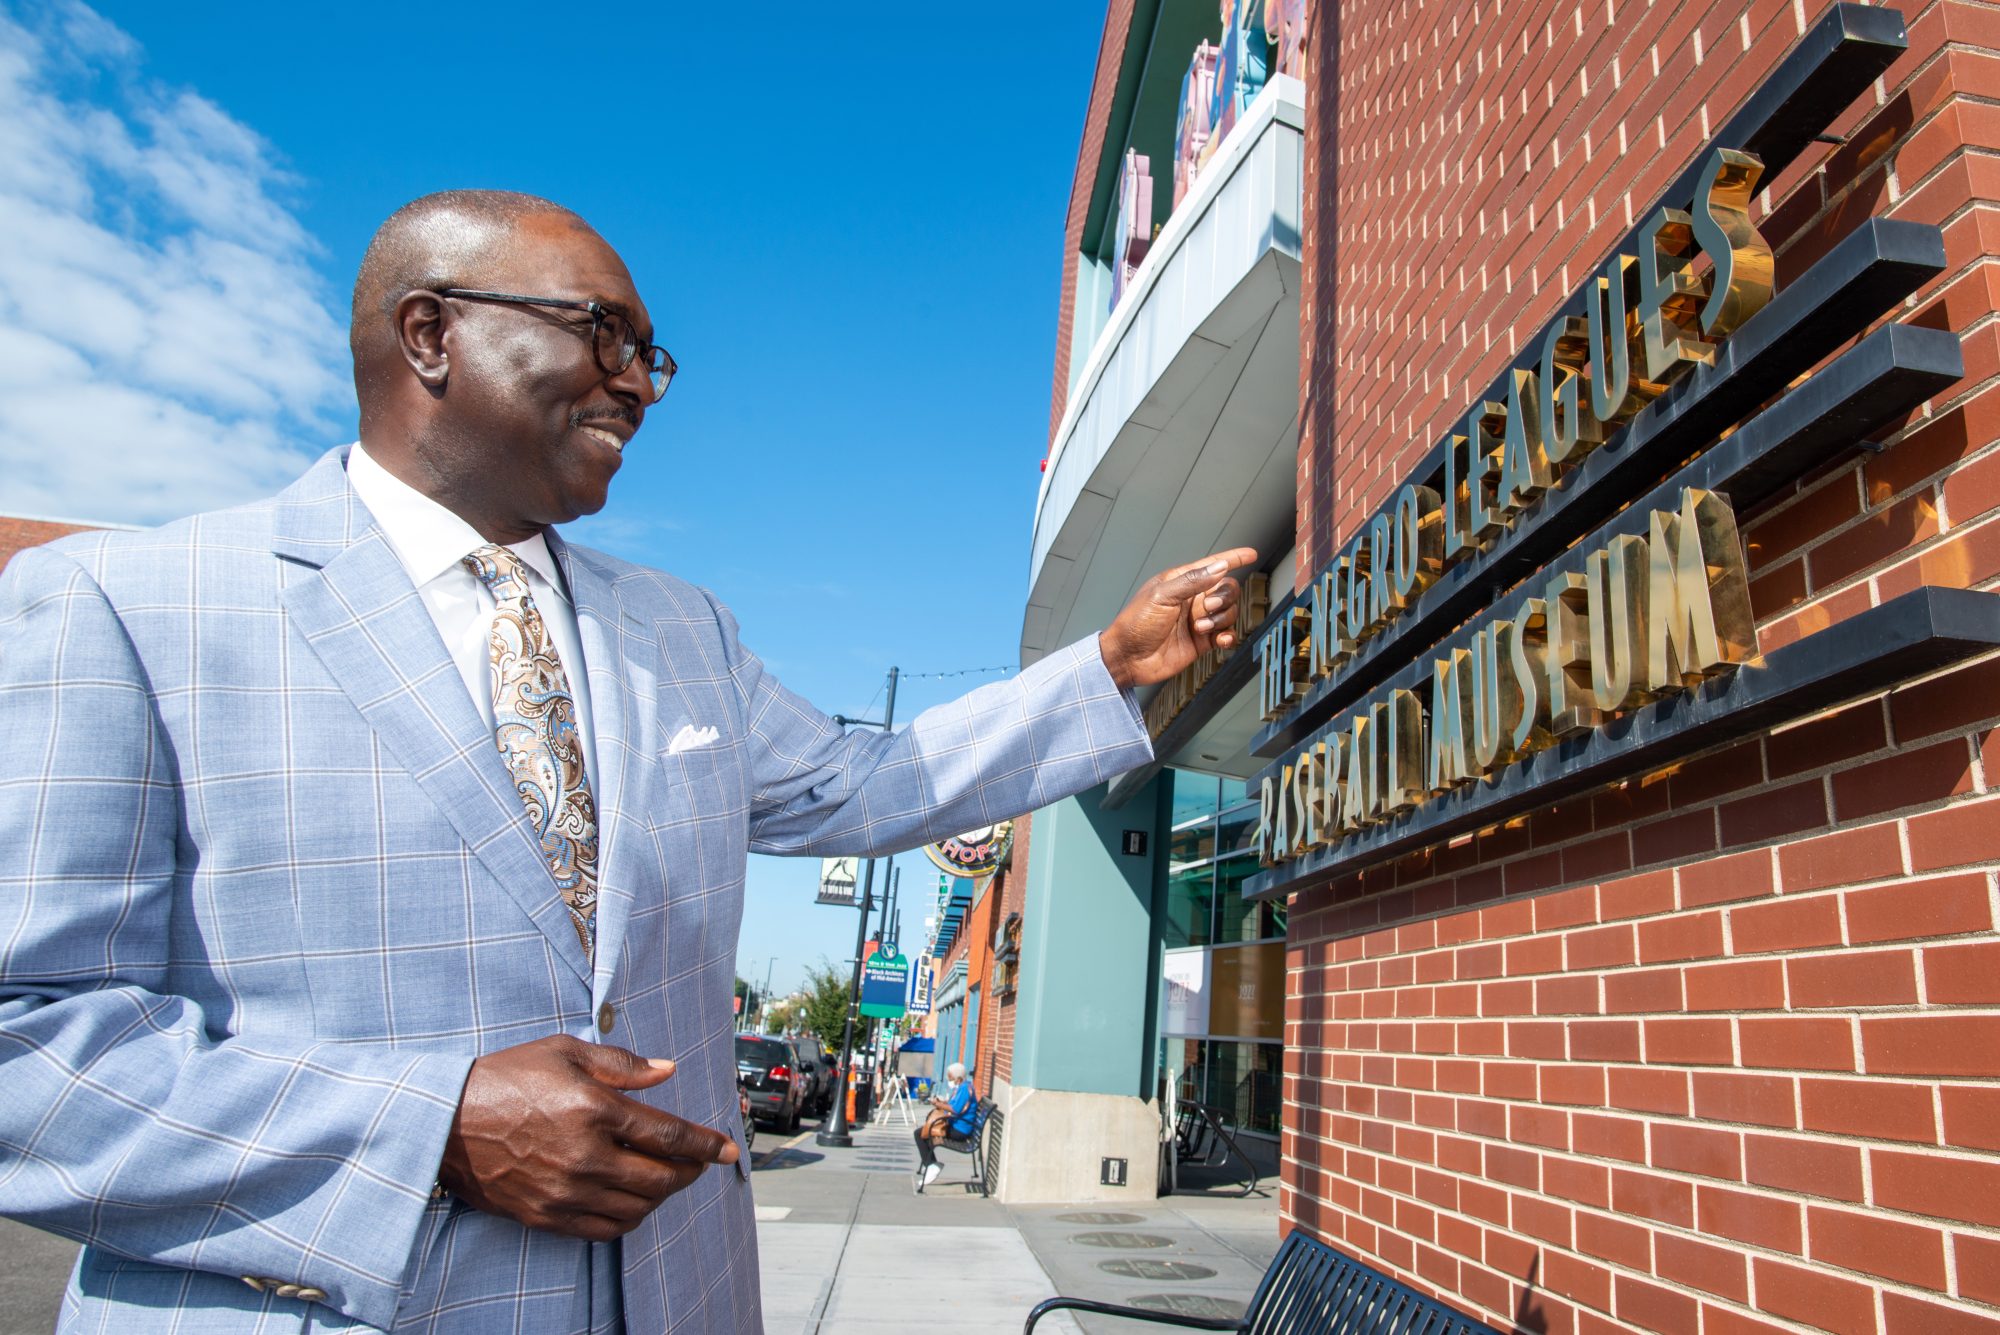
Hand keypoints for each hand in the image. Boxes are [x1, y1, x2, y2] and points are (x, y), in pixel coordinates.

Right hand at [438, 1035, 738, 1241]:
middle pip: (659, 1178)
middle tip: (697, 1163)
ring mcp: (565, 1191)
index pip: (668, 1134)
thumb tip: (667, 1070)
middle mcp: (585, 1156)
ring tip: (664, 1180)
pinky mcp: (545, 1215)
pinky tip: (631, 1202)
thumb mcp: (565, 1052)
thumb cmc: (505, 1078)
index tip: (727, 1149)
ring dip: (660, 1197)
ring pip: (636, 1209)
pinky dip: (628, 1219)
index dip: (705, 1144)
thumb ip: (622, 1064)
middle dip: (688, 1172)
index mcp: (594, 1110)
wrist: (444, 1120)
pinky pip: (603, 1229)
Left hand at [1097, 547, 1258, 689]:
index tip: (1251, 554)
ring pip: (1228, 613)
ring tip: (1200, 628)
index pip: (1212, 566)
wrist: (1128, 659)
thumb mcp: (1161, 596)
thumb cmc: (1135, 624)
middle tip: (1207, 607)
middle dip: (1224, 597)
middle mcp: (1192, 600)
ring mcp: (1198, 620)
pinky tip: (1220, 640)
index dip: (1232, 558)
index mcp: (1181, 583)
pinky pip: (1226, 634)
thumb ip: (1192, 581)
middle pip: (1227, 590)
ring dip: (1220, 619)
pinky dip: (1228, 636)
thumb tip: (1219, 567)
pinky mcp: (1201, 641)